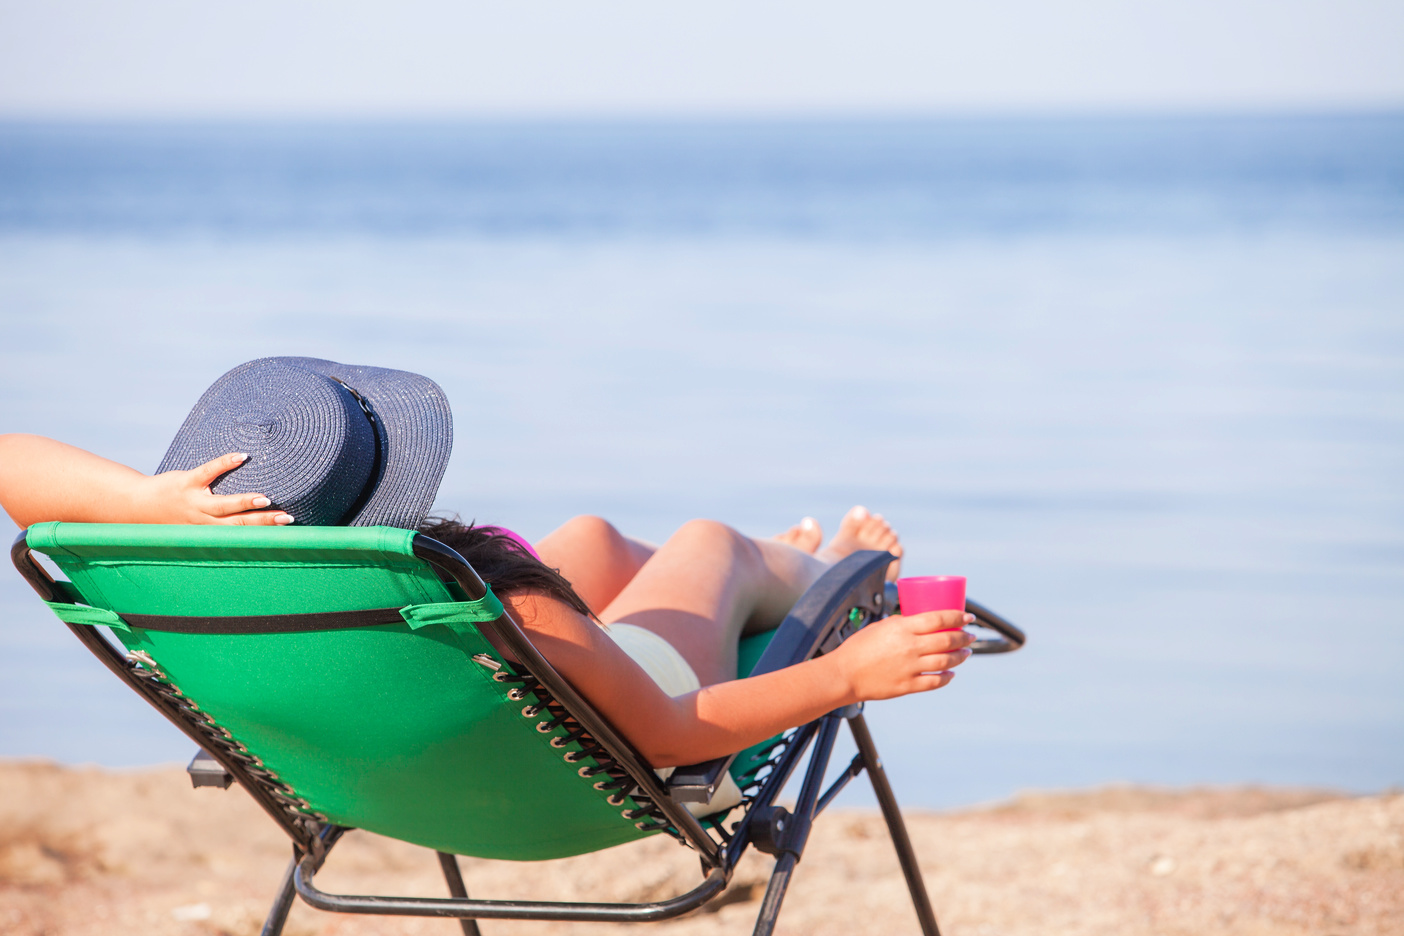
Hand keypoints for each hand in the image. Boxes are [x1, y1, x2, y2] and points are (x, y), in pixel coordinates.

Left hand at [129, 453, 293, 524]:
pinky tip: (241, 457)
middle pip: (238, 523)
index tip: (288, 531)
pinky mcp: (186, 482)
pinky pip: (208, 471)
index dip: (264, 533)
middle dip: (263, 522)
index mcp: (208, 532)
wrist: (137, 506)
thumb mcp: (193, 528)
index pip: (240, 534)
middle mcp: (203, 520)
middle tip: (286, 518)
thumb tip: (247, 526)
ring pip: (223, 505)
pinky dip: (225, 463)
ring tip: (265, 500)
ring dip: (245, 502)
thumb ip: (216, 527)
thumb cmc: (169, 517)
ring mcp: (194, 501)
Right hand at [830, 610, 974, 702]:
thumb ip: (902, 624)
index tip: (968, 617)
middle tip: (970, 635)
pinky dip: (947, 677)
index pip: (939, 619)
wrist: (844, 674)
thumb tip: (919, 620)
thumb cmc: (858, 648)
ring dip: (960, 656)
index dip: (958, 617)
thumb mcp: (880, 627)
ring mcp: (910, 667)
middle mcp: (910, 647)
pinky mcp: (908, 685)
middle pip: (947, 640)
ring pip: (946, 661)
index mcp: (903, 628)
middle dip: (964, 637)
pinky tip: (951, 673)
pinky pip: (935, 681)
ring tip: (966, 653)